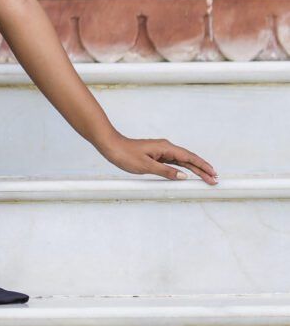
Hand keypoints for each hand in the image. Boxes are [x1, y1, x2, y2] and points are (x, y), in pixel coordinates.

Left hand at [96, 132, 217, 183]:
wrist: (111, 146)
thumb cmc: (125, 154)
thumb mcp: (146, 166)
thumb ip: (166, 172)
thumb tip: (183, 176)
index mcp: (165, 148)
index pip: (189, 157)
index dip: (202, 166)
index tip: (213, 173)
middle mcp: (166, 148)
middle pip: (188, 159)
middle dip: (202, 169)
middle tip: (214, 179)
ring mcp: (161, 152)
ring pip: (182, 162)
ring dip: (195, 170)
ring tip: (206, 178)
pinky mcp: (157, 156)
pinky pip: (174, 163)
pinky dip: (183, 169)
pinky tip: (188, 174)